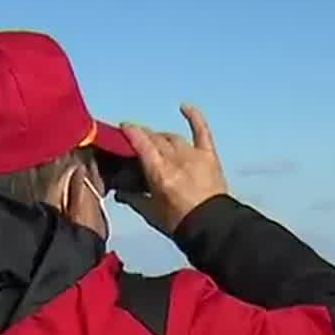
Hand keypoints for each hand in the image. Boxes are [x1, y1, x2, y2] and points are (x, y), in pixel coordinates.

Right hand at [117, 104, 228, 235]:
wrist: (214, 228)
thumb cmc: (180, 224)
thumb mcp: (152, 213)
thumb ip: (134, 198)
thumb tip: (120, 191)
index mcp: (161, 173)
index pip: (142, 143)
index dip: (131, 132)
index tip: (123, 128)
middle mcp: (177, 159)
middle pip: (156, 139)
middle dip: (144, 137)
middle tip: (136, 141)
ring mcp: (194, 156)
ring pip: (172, 137)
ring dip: (161, 137)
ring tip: (154, 141)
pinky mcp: (209, 156)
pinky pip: (201, 131)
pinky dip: (194, 116)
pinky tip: (183, 106)